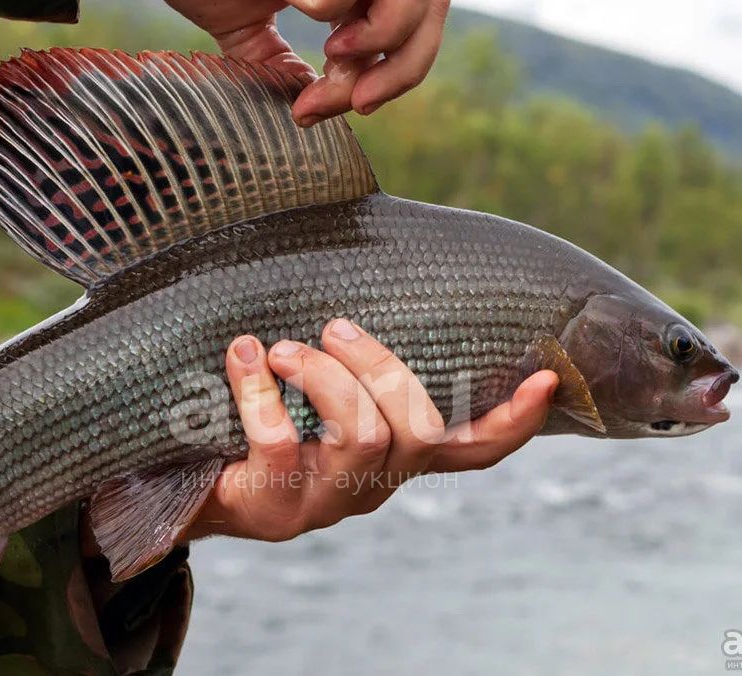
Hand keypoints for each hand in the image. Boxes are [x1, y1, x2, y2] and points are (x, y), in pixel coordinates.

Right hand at [139, 0, 450, 124]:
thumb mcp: (243, 26)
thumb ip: (277, 62)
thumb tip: (304, 103)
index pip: (418, 21)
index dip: (394, 74)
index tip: (338, 107)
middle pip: (435, 2)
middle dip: (401, 68)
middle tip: (352, 102)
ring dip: (380, 35)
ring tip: (332, 50)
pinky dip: (327, 1)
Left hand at [185, 319, 557, 541]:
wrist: (195, 484)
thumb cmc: (268, 417)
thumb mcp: (319, 390)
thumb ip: (353, 355)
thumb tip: (367, 233)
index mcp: (397, 457)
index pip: (474, 450)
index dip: (514, 420)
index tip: (546, 377)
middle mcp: (375, 484)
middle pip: (418, 429)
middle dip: (381, 366)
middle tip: (333, 327)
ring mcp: (328, 501)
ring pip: (364, 436)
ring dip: (324, 376)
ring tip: (280, 348)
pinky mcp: (276, 508)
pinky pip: (280, 443)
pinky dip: (258, 391)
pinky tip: (242, 356)